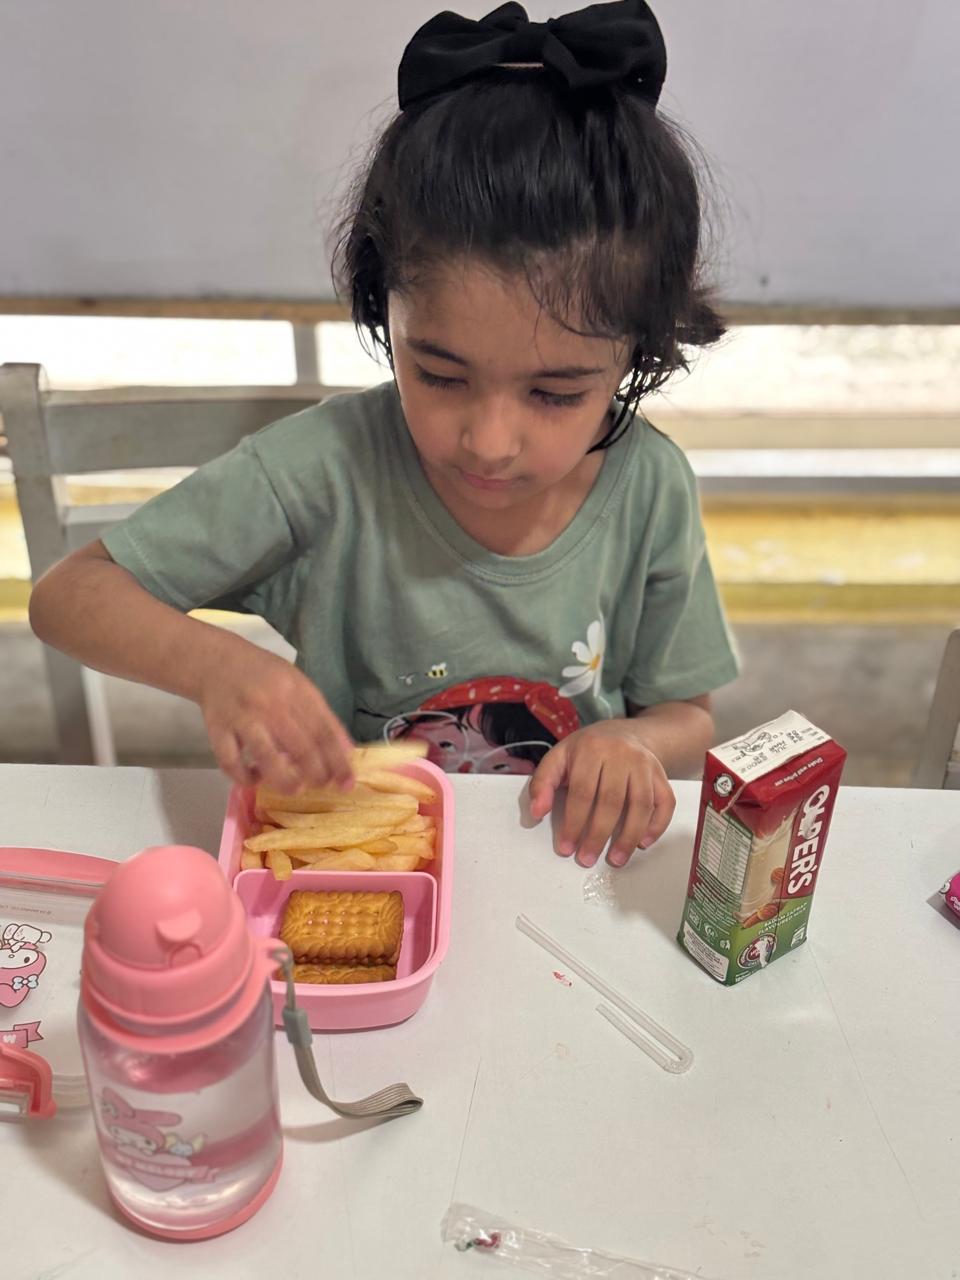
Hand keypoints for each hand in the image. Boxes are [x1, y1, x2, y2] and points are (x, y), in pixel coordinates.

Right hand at [197, 644, 353, 793]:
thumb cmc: (263, 674)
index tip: (347, 782)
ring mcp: (242, 718)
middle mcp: (270, 704)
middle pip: (300, 747)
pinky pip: (231, 762)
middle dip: (317, 774)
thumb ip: (322, 715)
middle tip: (322, 786)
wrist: (216, 661)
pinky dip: (244, 777)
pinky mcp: (218, 730)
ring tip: (295, 788)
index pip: (324, 731)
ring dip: (285, 780)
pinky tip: (255, 779)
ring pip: (266, 757)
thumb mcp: (298, 684)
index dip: (338, 760)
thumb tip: (346, 750)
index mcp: (295, 691)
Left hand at [528, 720, 675, 867]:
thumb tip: (537, 812)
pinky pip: (665, 802)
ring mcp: (645, 764)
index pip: (582, 792)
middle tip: (587, 858)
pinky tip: (643, 843)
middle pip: (612, 800)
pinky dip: (657, 825)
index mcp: (591, 749)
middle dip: (598, 835)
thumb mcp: (559, 756)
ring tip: (616, 859)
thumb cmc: (587, 750)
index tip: (566, 848)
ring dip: (629, 836)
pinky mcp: (661, 775)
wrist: (624, 732)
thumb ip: (543, 782)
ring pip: (641, 804)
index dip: (573, 823)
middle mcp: (622, 754)